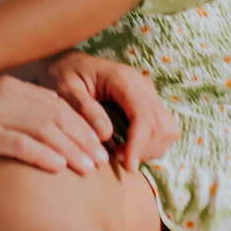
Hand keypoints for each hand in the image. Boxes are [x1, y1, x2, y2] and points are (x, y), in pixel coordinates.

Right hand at [0, 75, 114, 177]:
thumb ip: (16, 118)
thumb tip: (51, 133)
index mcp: (6, 87)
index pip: (54, 103)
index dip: (80, 124)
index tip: (98, 145)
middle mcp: (0, 94)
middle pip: (53, 115)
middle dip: (81, 138)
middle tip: (100, 160)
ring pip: (41, 129)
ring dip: (69, 149)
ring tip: (87, 168)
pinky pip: (17, 143)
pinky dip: (41, 154)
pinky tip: (57, 168)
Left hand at [41, 52, 178, 173]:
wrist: (66, 63)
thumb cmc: (63, 74)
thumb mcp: (65, 89)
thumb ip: (84, 109)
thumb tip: (106, 134)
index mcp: (123, 79)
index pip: (144, 116)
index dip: (139, 145)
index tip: (127, 167)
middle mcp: (141, 84)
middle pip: (161, 125)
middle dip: (145, 150)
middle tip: (119, 161)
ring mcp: (147, 94)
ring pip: (167, 129)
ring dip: (151, 149)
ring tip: (123, 155)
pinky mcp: (147, 104)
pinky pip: (163, 129)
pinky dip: (152, 145)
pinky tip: (129, 149)